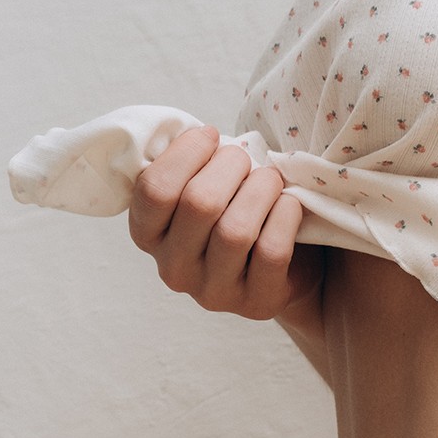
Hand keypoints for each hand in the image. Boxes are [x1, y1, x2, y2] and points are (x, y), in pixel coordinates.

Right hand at [127, 125, 324, 327]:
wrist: (283, 268)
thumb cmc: (234, 211)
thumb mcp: (200, 187)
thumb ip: (189, 165)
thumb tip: (204, 135)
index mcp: (148, 234)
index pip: (154, 190)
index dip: (186, 153)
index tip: (211, 136)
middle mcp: (174, 269)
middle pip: (198, 204)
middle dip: (229, 167)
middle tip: (245, 159)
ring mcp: (214, 291)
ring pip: (235, 230)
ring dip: (260, 189)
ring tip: (269, 179)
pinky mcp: (256, 302)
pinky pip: (271, 251)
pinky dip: (285, 217)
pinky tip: (289, 205)